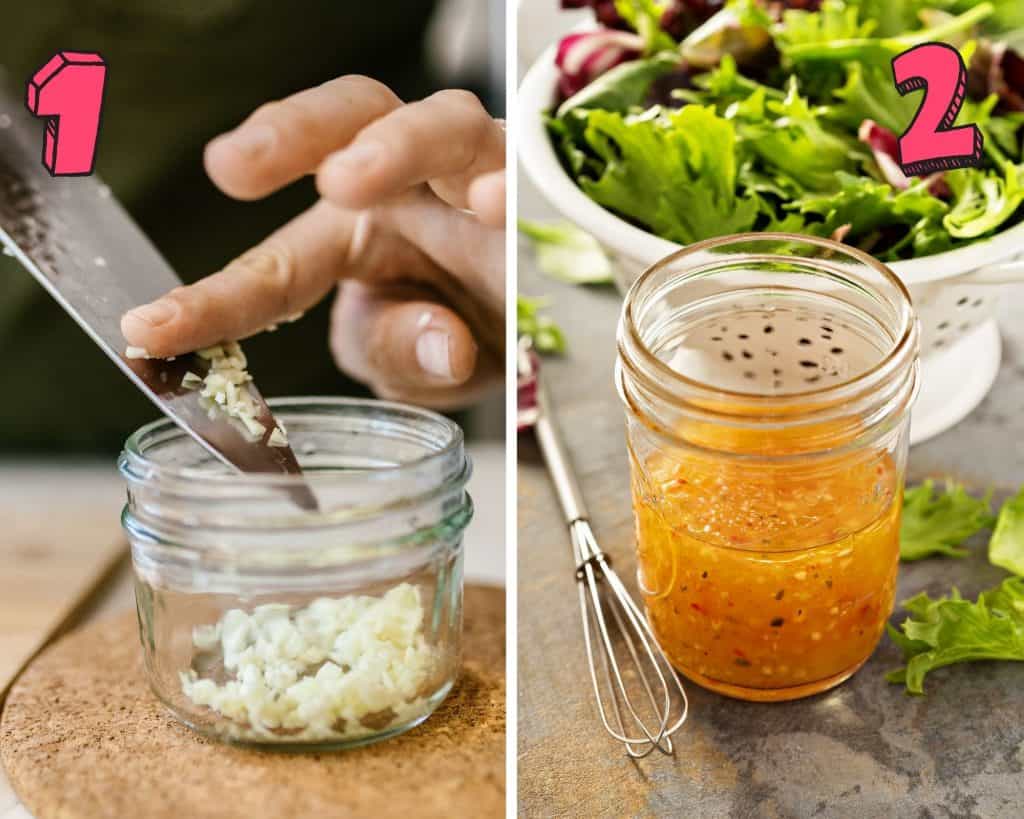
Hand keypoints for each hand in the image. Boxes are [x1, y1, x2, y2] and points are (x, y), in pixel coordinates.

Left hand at [121, 76, 504, 408]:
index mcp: (353, 235)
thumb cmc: (468, 334)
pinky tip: (492, 206)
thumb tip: (444, 342)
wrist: (543, 331)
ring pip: (435, 121)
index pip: (277, 264)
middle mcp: (407, 189)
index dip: (214, 300)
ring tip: (347, 181)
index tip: (151, 331)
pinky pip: (518, 169)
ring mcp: (473, 176)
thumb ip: (401, 352)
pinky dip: (501, 183)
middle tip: (230, 167)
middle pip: (348, 116)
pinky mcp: (534, 186)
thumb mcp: (416, 368)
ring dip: (389, 145)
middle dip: (287, 132)